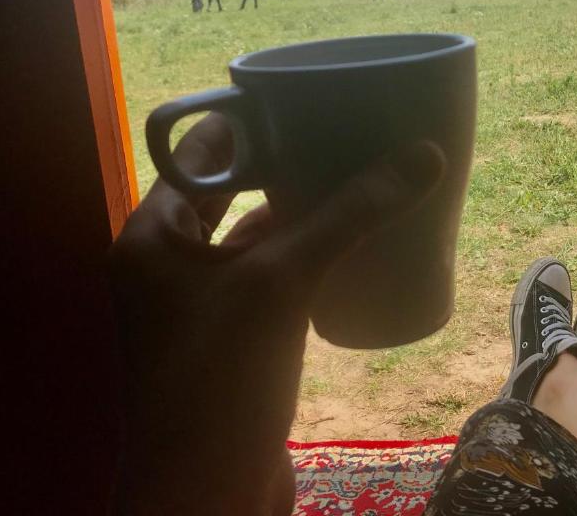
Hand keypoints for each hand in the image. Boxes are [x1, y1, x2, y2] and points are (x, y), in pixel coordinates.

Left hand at [108, 114, 443, 514]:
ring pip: (251, 239)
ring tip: (356, 178)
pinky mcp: (232, 343)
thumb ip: (349, 216)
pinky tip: (350, 248)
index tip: (307, 99)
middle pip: (228, 193)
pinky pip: (268, 281)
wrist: (205, 498)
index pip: (196, 153)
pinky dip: (303, 259)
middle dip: (283, 164)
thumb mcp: (281, 283)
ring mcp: (199, 308)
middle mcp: (167, 266)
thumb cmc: (221, 379)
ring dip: (298, 212)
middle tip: (344, 134)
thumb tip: (425, 156)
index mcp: (151, 237)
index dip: (249, 122)